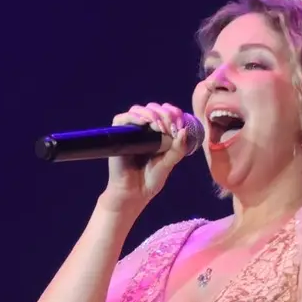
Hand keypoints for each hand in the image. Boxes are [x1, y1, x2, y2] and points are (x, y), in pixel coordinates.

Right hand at [98, 103, 193, 217]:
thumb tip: (184, 130)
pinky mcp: (118, 136)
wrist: (133, 193)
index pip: (166, 112)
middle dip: (165, 114)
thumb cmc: (151, 179)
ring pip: (138, 109)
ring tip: (159, 127)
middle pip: (153, 108)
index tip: (180, 125)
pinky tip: (144, 123)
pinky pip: (122, 119)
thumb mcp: (169, 163)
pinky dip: (133, 117)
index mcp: (158, 133)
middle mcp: (144, 129)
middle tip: (170, 128)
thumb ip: (177, 148)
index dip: (174, 113)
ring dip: (152, 114)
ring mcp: (130, 132)